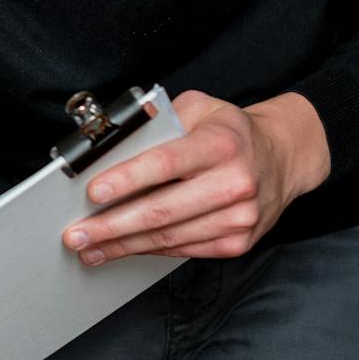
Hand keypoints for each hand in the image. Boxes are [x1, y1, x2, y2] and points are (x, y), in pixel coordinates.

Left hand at [62, 90, 330, 263]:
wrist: (283, 157)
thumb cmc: (229, 131)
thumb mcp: (199, 108)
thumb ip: (158, 119)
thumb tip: (111, 139)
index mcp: (221, 144)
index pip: (166, 163)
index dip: (127, 179)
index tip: (92, 193)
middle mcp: (234, 183)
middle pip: (162, 211)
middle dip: (112, 226)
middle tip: (75, 235)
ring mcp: (239, 217)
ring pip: (169, 237)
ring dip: (123, 246)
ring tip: (89, 248)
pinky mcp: (238, 242)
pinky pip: (183, 249)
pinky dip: (148, 251)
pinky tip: (122, 250)